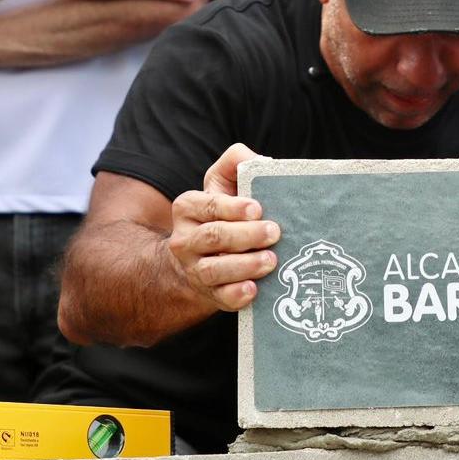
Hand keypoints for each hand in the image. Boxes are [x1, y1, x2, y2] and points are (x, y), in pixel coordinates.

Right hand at [167, 143, 280, 311]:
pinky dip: (236, 295)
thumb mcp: (223, 181)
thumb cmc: (223, 212)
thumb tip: (261, 162)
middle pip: (213, 237)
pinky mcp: (208, 293)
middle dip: (246, 236)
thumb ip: (237, 162)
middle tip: (273, 232)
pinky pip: (220, 297)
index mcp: (188, 208)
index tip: (257, 208)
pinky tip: (254, 289)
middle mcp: (185, 239)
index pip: (208, 206)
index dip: (233, 208)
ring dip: (244, 266)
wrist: (202, 256)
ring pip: (213, 270)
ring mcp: (194, 269)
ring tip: (270, 260)